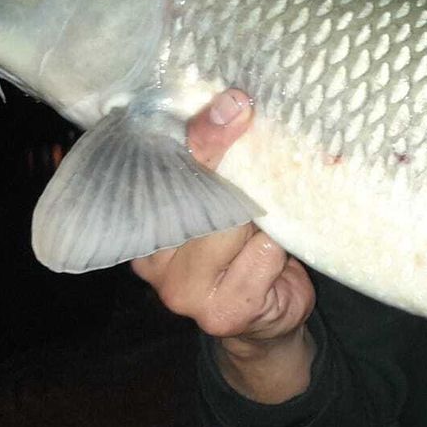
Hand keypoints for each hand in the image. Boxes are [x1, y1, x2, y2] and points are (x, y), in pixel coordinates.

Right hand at [130, 89, 316, 403]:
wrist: (267, 323)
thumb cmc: (248, 253)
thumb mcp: (227, 205)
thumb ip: (219, 171)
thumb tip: (243, 109)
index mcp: (142, 225)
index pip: (165, 171)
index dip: (199, 136)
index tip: (233, 103)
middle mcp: (151, 259)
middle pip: (200, 195)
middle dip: (238, 163)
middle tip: (262, 127)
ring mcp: (181, 290)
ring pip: (232, 223)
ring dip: (263, 212)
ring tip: (276, 211)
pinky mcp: (219, 311)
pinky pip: (260, 255)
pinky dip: (278, 244)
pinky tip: (283, 248)